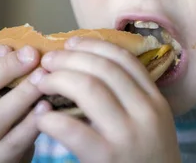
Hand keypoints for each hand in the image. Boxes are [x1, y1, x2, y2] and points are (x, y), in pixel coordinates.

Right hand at [0, 45, 50, 162]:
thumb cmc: (7, 137)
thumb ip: (8, 86)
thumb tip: (33, 49)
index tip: (9, 46)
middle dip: (3, 69)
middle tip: (32, 55)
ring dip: (21, 95)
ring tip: (43, 78)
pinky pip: (13, 143)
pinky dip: (31, 124)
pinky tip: (48, 108)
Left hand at [35, 38, 180, 162]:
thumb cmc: (147, 159)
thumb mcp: (150, 123)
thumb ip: (131, 98)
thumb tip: (91, 67)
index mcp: (155, 100)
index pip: (124, 59)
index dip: (93, 46)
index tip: (70, 44)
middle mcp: (146, 112)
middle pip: (104, 69)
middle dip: (70, 59)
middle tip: (48, 61)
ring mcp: (128, 135)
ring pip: (89, 89)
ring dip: (58, 80)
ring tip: (40, 83)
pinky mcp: (107, 158)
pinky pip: (73, 129)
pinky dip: (52, 118)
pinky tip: (41, 117)